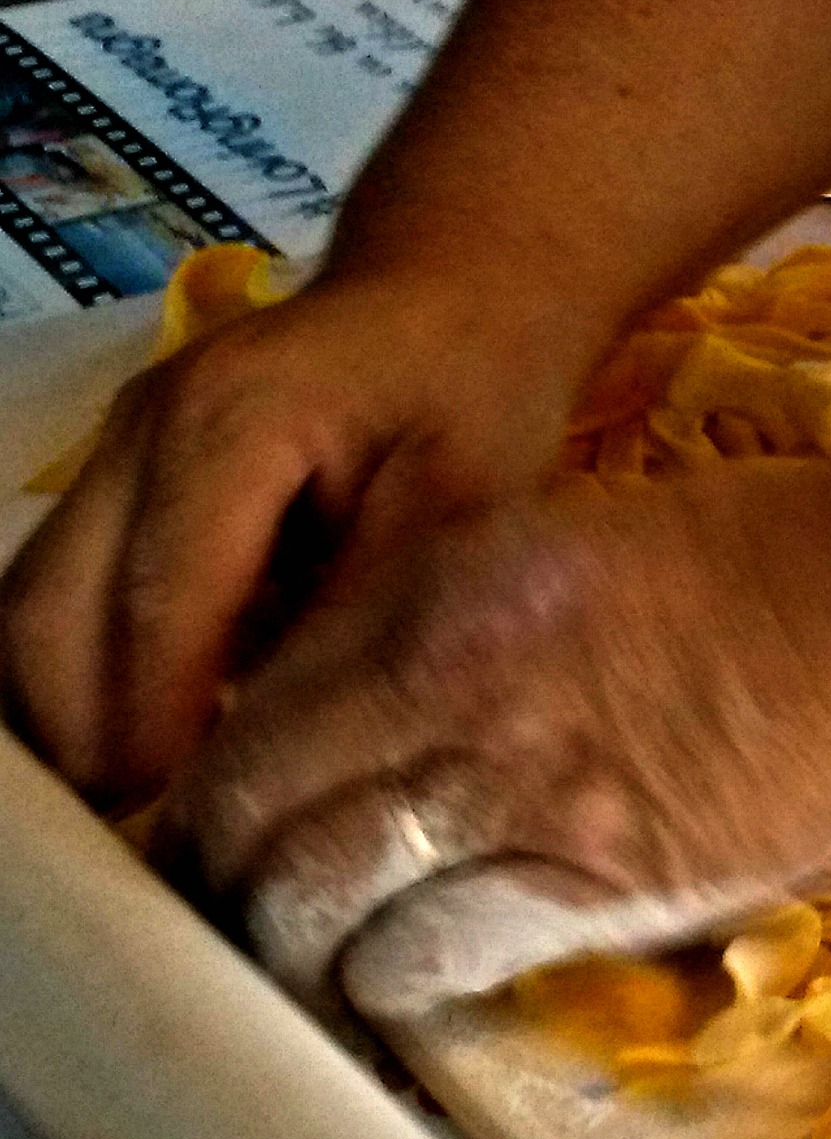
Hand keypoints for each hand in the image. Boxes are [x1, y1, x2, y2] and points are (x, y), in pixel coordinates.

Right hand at [1, 268, 586, 803]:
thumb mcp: (469, 493)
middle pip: (50, 619)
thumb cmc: (477, 388)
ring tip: (151, 815)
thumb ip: (379, 602)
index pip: (157, 603)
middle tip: (164, 847)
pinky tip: (151, 748)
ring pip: (29, 615)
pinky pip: (55, 597)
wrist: (449, 291)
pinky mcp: (110, 479)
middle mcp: (138, 433)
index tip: (188, 828)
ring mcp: (109, 451)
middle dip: (92, 742)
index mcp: (231, 425)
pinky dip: (84, 678)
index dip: (160, 725)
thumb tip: (302, 732)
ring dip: (71, 719)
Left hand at [156, 460, 830, 1016]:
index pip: (253, 709)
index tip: (228, 819)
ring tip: (309, 963)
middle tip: (238, 907)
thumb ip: (447, 616)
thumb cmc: (755, 557)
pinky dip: (389, 979)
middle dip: (224, 873)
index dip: (219, 781)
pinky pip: (427, 955)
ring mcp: (511, 791)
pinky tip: (398, 979)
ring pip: (315, 899)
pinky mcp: (588, 883)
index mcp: (434, 590)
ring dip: (295, 943)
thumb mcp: (563, 540)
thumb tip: (361, 704)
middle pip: (251, 812)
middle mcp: (443, 688)